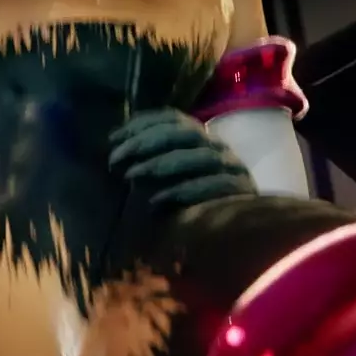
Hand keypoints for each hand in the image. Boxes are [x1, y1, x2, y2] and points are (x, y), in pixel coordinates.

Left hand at [108, 109, 254, 209]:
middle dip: (146, 142)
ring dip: (161, 164)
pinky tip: (155, 203)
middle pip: (185, 133)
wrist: (228, 237)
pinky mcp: (242, 193)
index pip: (173, 118)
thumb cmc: (187, 204)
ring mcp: (233, 167)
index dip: (142, 123)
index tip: (113, 137)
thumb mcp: (163, 177)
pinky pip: (214, 186)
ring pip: (201, 156)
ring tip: (131, 176)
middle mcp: (218, 146)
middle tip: (116, 158)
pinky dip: (183, 191)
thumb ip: (145, 157)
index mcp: (200, 138)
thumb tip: (114, 140)